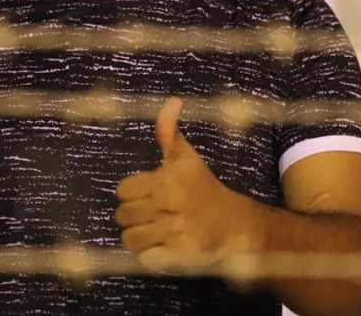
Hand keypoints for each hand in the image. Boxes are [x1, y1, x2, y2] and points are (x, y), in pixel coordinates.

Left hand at [115, 98, 264, 273]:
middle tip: (153, 215)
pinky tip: (164, 246)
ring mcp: (174, 231)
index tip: (148, 195)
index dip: (132, 194)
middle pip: (123, 216)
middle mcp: (169, 204)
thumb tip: (172, 100)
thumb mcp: (187, 158)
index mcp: (166, 179)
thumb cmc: (205, 188)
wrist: (237, 224)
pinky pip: (145, 259)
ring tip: (155, 232)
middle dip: (134, 217)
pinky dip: (151, 256)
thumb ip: (169, 132)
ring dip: (139, 238)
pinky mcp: (179, 255)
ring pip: (130, 239)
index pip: (123, 190)